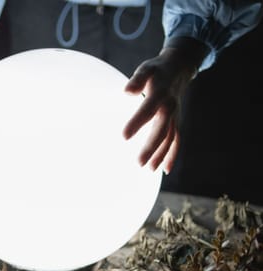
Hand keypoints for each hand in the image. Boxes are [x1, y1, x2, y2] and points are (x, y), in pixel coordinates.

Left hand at [123, 41, 205, 173]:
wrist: (178, 68)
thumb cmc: (156, 70)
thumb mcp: (146, 69)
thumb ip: (137, 80)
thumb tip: (127, 91)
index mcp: (160, 95)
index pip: (147, 111)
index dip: (136, 123)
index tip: (124, 137)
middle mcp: (170, 108)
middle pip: (161, 130)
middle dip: (151, 147)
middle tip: (139, 162)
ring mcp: (175, 116)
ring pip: (169, 138)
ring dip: (161, 155)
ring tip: (149, 169)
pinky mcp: (176, 122)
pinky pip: (176, 140)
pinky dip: (172, 155)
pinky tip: (165, 170)